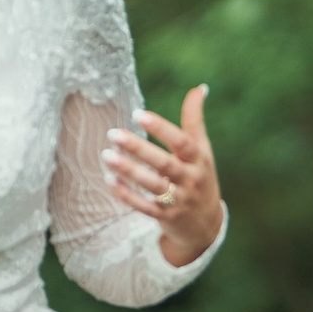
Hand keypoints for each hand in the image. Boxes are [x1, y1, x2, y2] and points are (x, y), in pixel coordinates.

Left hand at [105, 85, 222, 265]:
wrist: (207, 224)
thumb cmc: (200, 176)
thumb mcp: (203, 149)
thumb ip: (195, 119)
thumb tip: (200, 87)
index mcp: (199, 160)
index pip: (182, 142)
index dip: (162, 128)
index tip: (138, 115)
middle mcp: (190, 180)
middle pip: (164, 164)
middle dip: (138, 149)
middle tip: (112, 133)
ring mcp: (179, 200)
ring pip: (152, 185)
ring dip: (128, 171)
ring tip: (106, 155)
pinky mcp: (166, 217)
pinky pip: (144, 206)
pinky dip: (126, 194)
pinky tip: (109, 179)